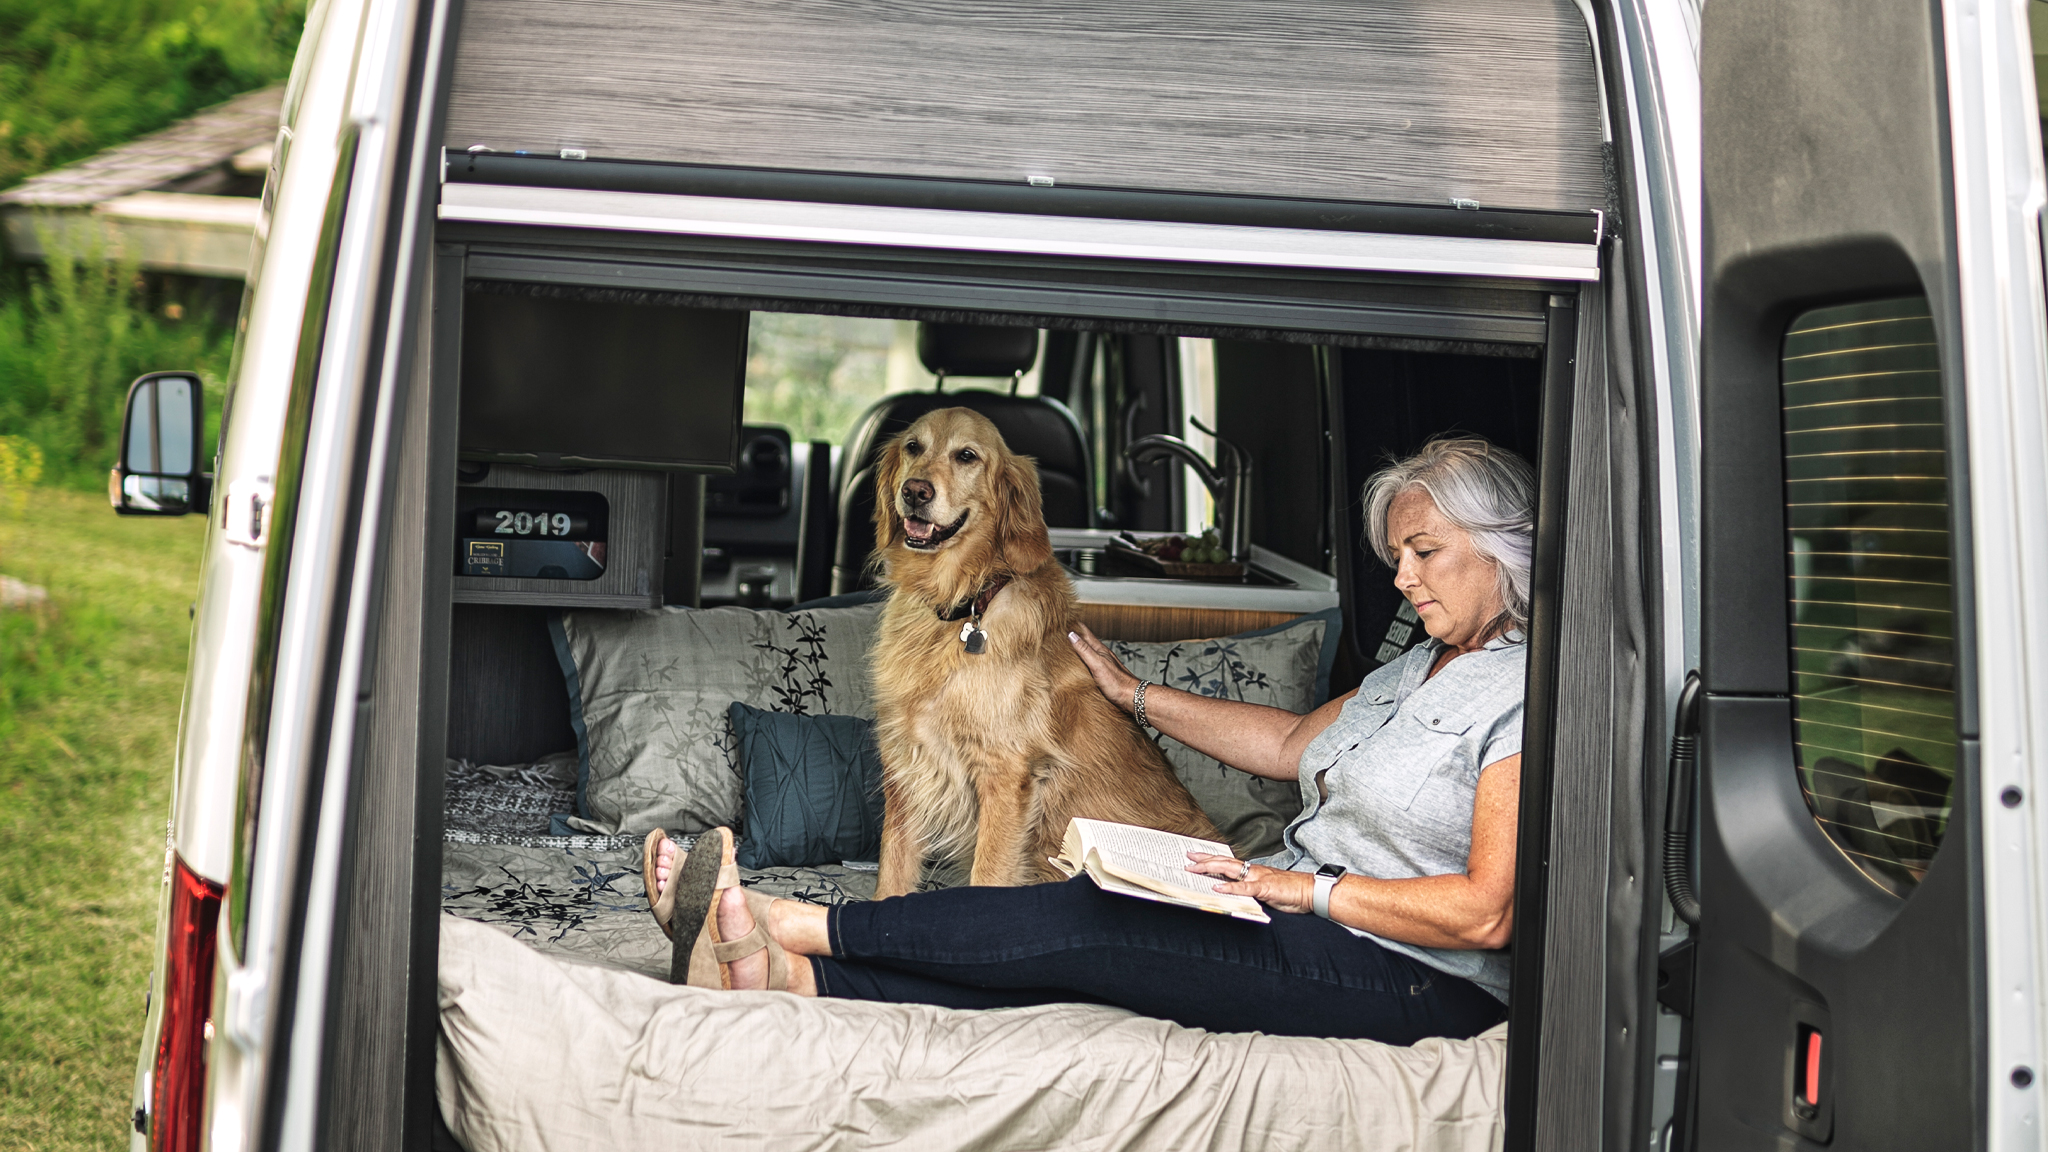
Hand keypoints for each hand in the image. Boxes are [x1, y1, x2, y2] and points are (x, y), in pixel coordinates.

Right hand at [1067, 624, 1140, 710]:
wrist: (1131, 697)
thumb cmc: (1117, 682)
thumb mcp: (1097, 664)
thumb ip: (1084, 650)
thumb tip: (1071, 635)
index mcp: (1100, 650)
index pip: (1085, 632)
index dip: (1075, 625)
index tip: (1065, 619)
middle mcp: (1101, 655)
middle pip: (1086, 641)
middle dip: (1075, 634)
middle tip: (1064, 629)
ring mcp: (1103, 663)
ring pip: (1088, 651)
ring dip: (1079, 647)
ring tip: (1069, 644)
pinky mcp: (1103, 674)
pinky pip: (1089, 662)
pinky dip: (1082, 659)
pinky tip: (1080, 663)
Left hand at [1185, 852, 1314, 914]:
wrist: (1310, 891)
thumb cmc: (1290, 891)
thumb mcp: (1265, 890)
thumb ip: (1250, 889)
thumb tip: (1235, 892)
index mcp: (1253, 871)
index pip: (1227, 862)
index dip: (1211, 859)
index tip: (1196, 857)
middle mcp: (1253, 871)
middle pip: (1224, 861)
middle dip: (1204, 859)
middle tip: (1187, 858)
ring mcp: (1258, 878)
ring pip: (1230, 869)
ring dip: (1210, 868)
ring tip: (1195, 868)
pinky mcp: (1265, 888)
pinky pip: (1244, 888)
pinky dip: (1230, 887)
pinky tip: (1217, 887)